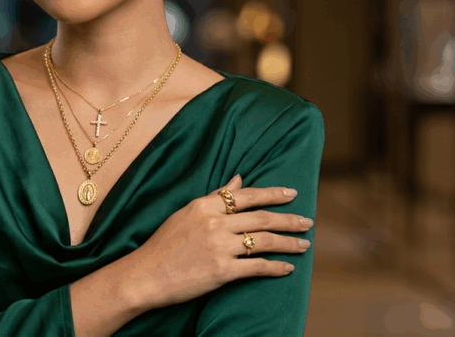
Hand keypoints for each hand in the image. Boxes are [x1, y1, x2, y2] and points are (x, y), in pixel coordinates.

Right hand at [128, 174, 312, 309]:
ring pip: (264, 241)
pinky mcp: (222, 272)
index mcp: (204, 206)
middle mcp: (214, 224)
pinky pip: (257, 267)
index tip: (291, 193)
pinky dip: (276, 267)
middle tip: (307, 221)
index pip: (247, 196)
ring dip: (288, 242)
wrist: (146, 275)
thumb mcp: (186, 213)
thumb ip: (214, 197)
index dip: (273, 194)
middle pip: (262, 218)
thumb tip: (238, 180)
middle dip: (289, 219)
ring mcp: (219, 248)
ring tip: (304, 244)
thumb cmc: (163, 245)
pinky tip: (288, 267)